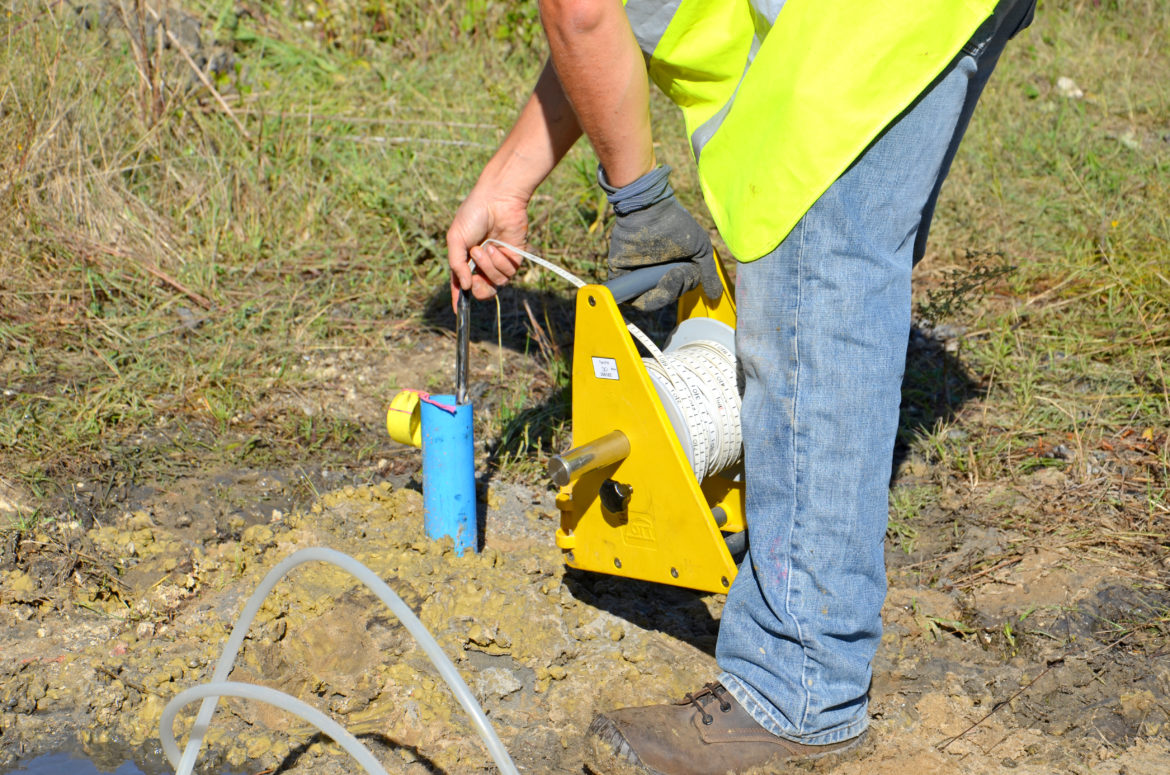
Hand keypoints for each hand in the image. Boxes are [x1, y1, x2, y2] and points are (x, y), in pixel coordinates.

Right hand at [446, 185, 530, 307]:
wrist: (497, 199)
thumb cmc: (473, 215)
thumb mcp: (455, 238)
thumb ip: (456, 264)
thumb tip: (465, 287)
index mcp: (465, 260)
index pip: (462, 285)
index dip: (460, 299)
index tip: (458, 311)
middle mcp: (483, 265)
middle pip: (482, 292)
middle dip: (477, 287)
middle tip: (473, 275)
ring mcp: (499, 263)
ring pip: (496, 283)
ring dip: (488, 267)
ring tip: (483, 248)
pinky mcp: (514, 259)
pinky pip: (508, 273)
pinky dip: (500, 261)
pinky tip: (497, 246)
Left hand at [601, 165, 721, 311]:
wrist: (651, 210)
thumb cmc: (677, 225)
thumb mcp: (701, 250)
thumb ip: (707, 274)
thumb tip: (715, 297)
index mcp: (668, 271)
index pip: (675, 292)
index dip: (682, 288)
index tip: (686, 273)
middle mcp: (651, 275)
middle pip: (662, 298)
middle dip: (673, 290)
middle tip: (677, 272)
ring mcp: (635, 274)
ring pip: (646, 301)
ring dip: (661, 294)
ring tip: (667, 275)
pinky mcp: (620, 272)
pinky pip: (626, 295)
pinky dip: (638, 297)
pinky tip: (650, 284)